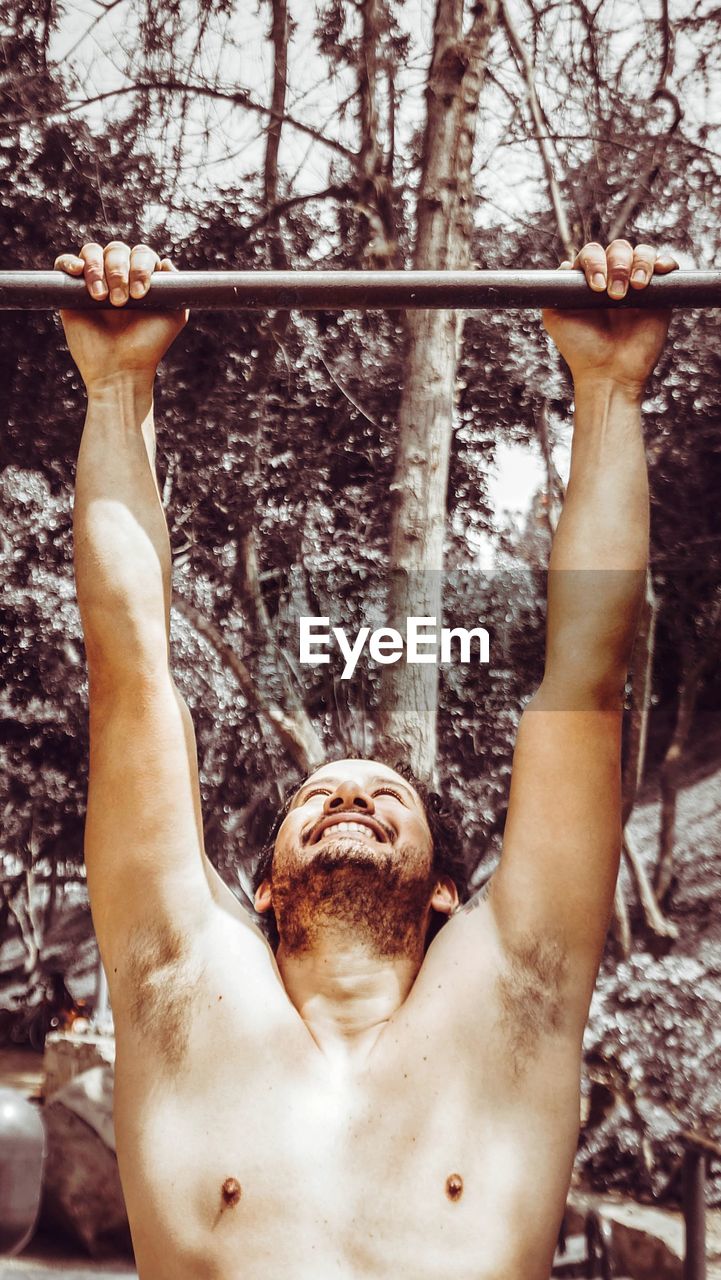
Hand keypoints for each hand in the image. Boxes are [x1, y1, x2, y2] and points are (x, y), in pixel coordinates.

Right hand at [54, 241, 187, 391]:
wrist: (120, 369)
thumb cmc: (148, 346)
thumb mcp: (173, 317)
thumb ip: (176, 288)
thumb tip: (165, 261)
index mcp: (141, 278)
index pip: (140, 254)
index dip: (140, 267)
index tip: (141, 294)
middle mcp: (118, 276)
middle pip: (116, 250)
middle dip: (120, 272)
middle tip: (121, 302)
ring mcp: (93, 282)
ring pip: (92, 252)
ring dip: (98, 269)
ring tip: (102, 298)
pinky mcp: (70, 291)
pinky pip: (64, 262)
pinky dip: (69, 262)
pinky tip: (78, 272)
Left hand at [542, 240, 678, 394]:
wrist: (609, 374)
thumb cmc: (581, 349)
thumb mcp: (555, 318)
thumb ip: (554, 290)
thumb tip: (567, 264)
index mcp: (589, 280)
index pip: (592, 253)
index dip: (595, 262)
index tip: (596, 288)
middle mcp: (613, 278)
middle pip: (619, 249)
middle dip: (618, 265)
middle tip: (615, 295)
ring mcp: (637, 284)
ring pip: (643, 253)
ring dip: (641, 263)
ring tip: (636, 288)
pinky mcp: (659, 294)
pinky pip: (666, 266)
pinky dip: (665, 262)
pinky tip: (660, 271)